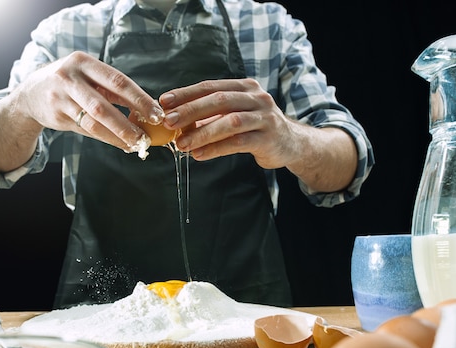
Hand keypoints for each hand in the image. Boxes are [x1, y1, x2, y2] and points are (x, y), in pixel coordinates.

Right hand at [18, 51, 163, 152]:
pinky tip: (121, 144)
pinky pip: (86, 130)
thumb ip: (112, 90)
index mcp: (84, 62)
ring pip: (94, 121)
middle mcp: (70, 77)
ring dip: (117, 135)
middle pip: (104, 104)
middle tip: (147, 135)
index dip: (139, 99)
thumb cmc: (70, 83)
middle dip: (129, 122)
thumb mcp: (88, 76)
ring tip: (136, 143)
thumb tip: (146, 107)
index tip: (157, 113)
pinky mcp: (57, 115)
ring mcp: (61, 97)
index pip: (118, 81)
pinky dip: (106, 139)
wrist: (31, 93)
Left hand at [159, 78, 357, 191]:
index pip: (210, 86)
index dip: (186, 93)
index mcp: (244, 87)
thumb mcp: (234, 115)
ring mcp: (264, 117)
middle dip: (190, 111)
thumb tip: (174, 119)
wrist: (291, 143)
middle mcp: (256, 97)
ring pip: (229, 122)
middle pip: (219, 100)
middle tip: (169, 122)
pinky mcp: (268, 138)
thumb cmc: (255, 128)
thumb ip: (210, 115)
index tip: (164, 102)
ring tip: (181, 144)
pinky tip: (199, 154)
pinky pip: (238, 142)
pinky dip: (216, 148)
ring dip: (202, 133)